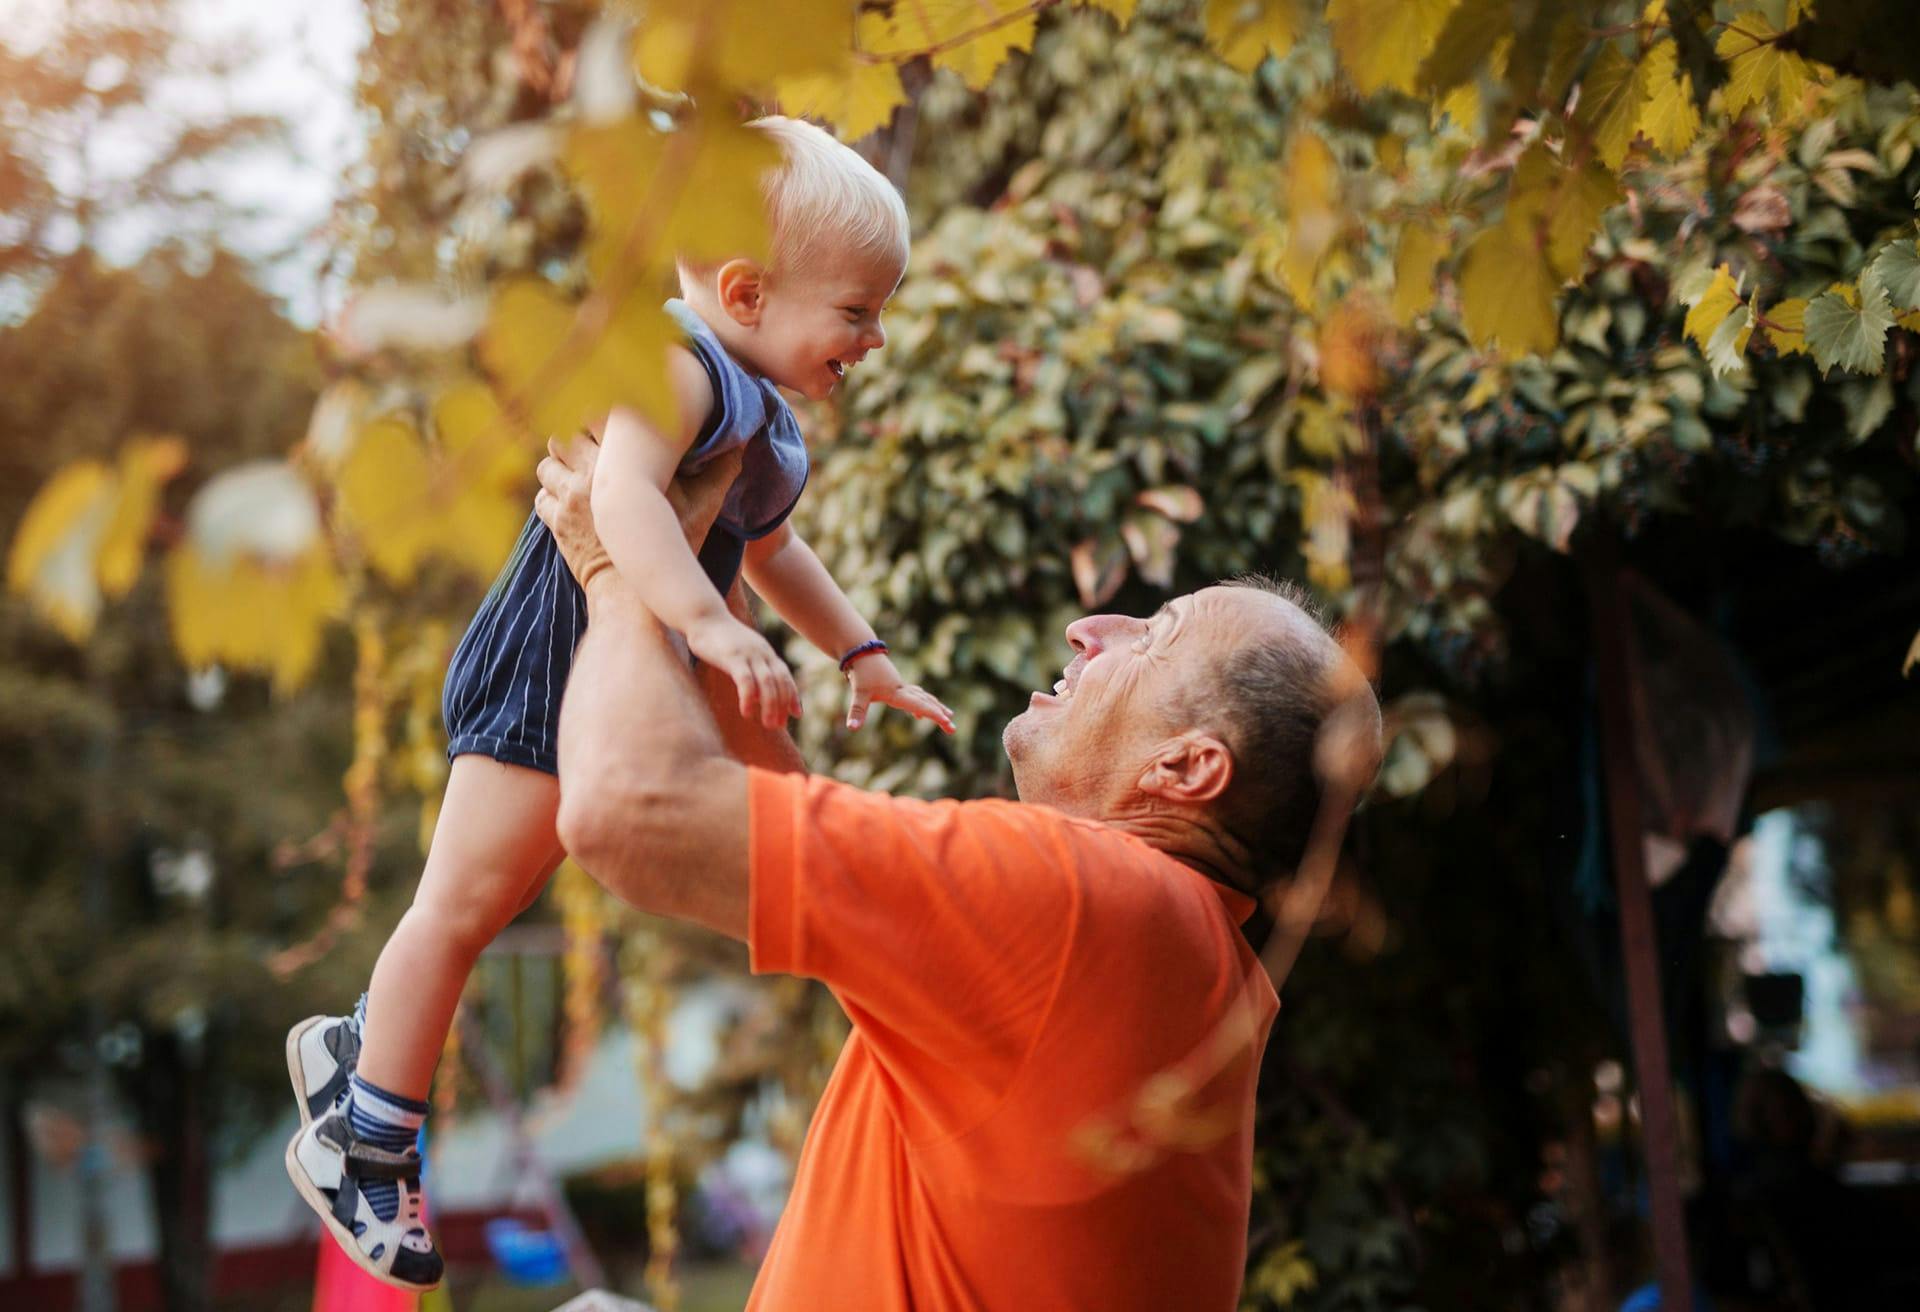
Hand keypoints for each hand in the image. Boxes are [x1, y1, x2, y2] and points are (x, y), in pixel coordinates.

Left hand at [537, 431, 744, 585]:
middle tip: (588, 450)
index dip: (596, 422)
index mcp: (621, 465)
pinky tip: (568, 501)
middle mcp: (588, 478)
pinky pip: (542, 497)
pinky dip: (551, 496)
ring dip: (557, 468)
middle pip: (562, 438)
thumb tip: (741, 440)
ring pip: (546, 466)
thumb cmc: (675, 545)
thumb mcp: (704, 507)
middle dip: (572, 442)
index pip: (593, 422)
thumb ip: (720, 471)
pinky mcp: (556, 524)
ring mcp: (569, 502)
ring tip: (574, 475)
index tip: (606, 428)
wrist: (636, 594)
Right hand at [684, 612, 799, 728]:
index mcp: (765, 652)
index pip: (785, 675)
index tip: (796, 714)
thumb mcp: (743, 651)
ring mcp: (749, 654)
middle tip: (778, 725)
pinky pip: (746, 680)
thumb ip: (753, 668)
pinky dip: (749, 698)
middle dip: (782, 705)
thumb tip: (758, 693)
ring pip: (767, 683)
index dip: (793, 695)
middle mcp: (762, 653)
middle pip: (780, 681)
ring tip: (768, 724)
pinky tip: (746, 712)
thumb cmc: (720, 638)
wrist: (704, 617)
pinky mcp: (733, 657)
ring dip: (771, 705)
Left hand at [845, 653, 954, 732]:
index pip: (919, 705)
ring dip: (935, 707)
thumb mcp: (858, 693)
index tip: (947, 722)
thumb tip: (851, 728)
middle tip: (953, 729)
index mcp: (897, 693)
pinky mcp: (896, 685)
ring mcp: (901, 686)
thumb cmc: (861, 671)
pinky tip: (918, 715)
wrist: (862, 650)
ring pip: (924, 697)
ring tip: (948, 716)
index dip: (933, 714)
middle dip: (940, 715)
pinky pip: (914, 696)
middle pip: (927, 702)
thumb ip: (857, 711)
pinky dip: (921, 704)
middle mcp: (903, 689)